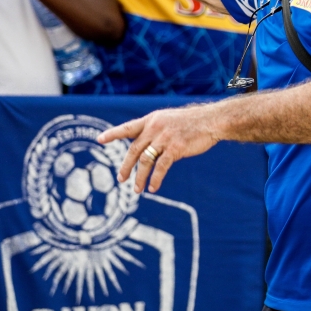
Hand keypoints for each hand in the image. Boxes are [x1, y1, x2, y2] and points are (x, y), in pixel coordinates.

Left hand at [97, 105, 219, 192]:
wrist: (212, 120)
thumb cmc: (192, 122)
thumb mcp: (170, 120)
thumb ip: (156, 130)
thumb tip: (146, 145)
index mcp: (152, 120)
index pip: (128, 127)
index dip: (113, 134)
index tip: (99, 140)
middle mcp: (155, 128)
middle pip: (134, 150)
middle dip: (126, 166)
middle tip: (121, 179)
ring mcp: (164, 138)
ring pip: (145, 161)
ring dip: (140, 177)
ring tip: (137, 190)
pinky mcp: (175, 148)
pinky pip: (161, 167)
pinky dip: (155, 179)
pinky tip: (153, 187)